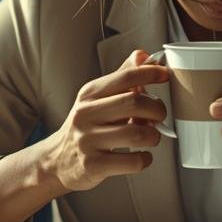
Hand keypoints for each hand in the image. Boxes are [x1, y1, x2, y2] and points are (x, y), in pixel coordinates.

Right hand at [40, 50, 168, 192]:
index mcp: (89, 94)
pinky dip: (145, 159)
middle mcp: (86, 114)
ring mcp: (88, 141)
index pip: (125, 76)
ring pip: (137, 134)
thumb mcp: (97, 98)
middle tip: (159, 116)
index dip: (150, 73)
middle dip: (157, 109)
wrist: (57, 160)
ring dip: (153, 136)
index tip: (164, 75)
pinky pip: (132, 162)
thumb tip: (142, 56)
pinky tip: (142, 156)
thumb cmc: (85, 127)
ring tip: (151, 137)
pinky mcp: (93, 165)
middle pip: (134, 103)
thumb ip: (121, 78)